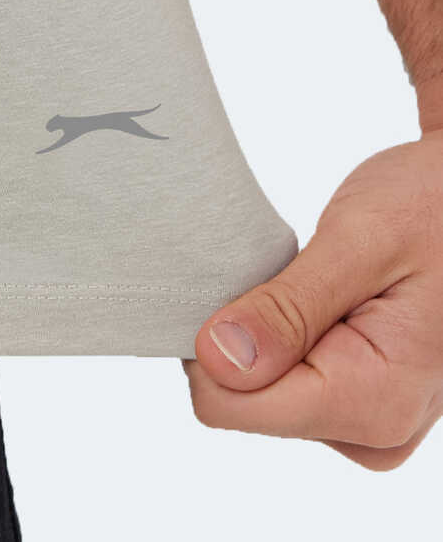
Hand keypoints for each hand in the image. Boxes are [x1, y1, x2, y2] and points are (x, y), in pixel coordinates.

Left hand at [182, 129, 442, 467]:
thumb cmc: (433, 205)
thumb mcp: (362, 240)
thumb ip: (289, 307)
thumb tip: (215, 359)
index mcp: (376, 401)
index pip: (231, 405)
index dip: (215, 338)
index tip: (247, 280)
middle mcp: (378, 431)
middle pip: (244, 401)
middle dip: (252, 332)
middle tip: (301, 272)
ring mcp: (373, 421)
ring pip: (262, 390)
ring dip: (273, 330)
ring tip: (324, 280)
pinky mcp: (364, 401)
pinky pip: (289, 380)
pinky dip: (289, 335)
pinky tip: (324, 298)